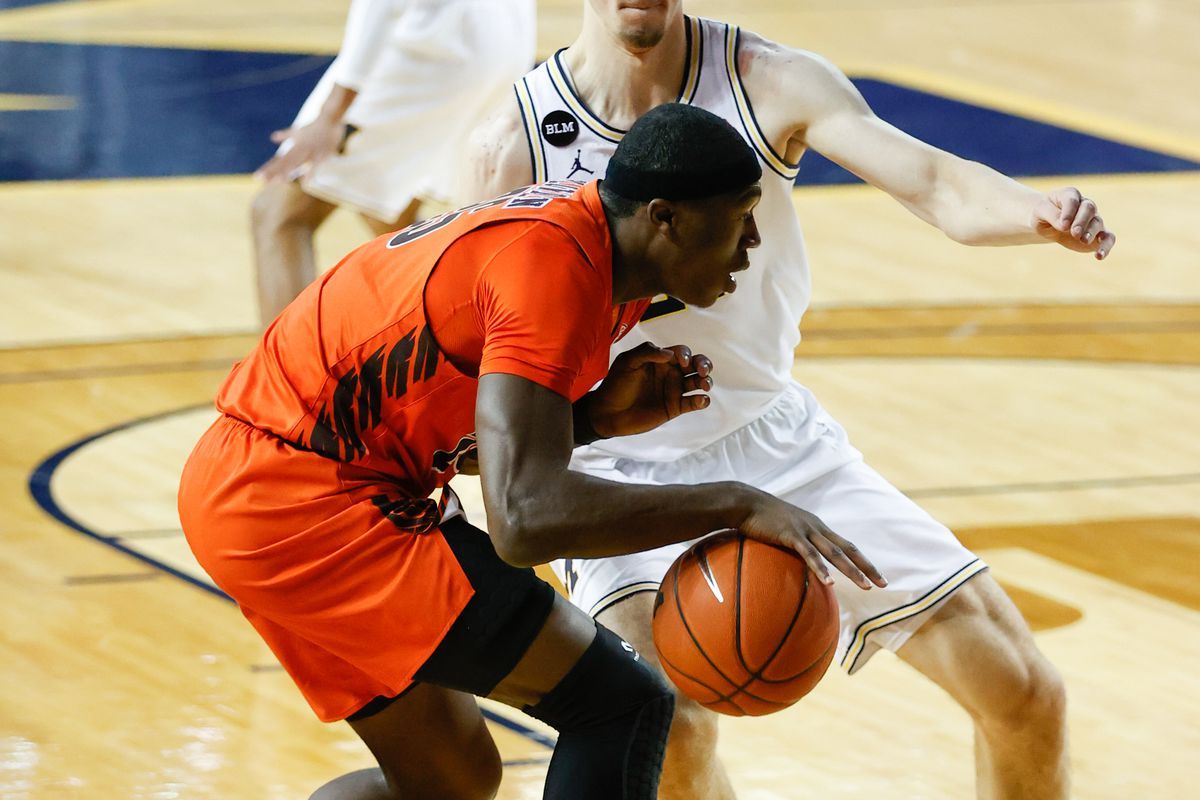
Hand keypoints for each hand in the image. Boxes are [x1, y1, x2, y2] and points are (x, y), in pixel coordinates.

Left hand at [254, 117, 349, 181]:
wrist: (329, 119)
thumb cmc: (314, 127)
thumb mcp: (298, 131)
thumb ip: (285, 135)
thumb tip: (272, 137)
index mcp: (294, 147)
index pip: (279, 160)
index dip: (268, 169)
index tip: (258, 177)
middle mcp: (299, 150)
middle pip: (284, 163)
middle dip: (273, 172)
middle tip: (261, 179)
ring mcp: (309, 152)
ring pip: (296, 163)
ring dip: (287, 171)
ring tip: (277, 180)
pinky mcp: (321, 154)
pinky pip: (314, 165)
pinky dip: (309, 173)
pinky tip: (304, 181)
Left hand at [586, 342, 712, 437]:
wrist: (608, 412)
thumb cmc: (615, 384)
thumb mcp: (626, 362)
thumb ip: (646, 352)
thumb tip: (670, 354)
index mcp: (660, 360)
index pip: (681, 352)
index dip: (686, 354)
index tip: (681, 361)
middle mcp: (670, 373)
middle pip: (696, 364)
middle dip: (704, 364)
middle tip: (702, 371)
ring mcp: (673, 390)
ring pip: (698, 383)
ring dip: (706, 381)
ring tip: (704, 385)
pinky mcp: (675, 408)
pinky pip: (694, 403)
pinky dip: (702, 401)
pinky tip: (699, 400)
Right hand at [738, 494, 886, 589]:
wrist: (744, 502)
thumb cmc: (761, 518)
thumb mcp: (784, 529)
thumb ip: (795, 543)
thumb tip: (798, 561)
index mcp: (817, 527)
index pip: (846, 546)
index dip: (863, 561)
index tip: (877, 576)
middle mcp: (816, 527)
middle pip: (848, 549)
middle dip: (867, 567)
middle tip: (883, 584)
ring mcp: (804, 530)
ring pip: (834, 553)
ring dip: (851, 570)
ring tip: (865, 586)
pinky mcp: (790, 534)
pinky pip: (809, 554)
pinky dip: (820, 568)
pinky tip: (830, 582)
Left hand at [1032, 187, 1115, 259]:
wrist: (1047, 224)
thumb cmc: (1043, 215)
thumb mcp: (1039, 212)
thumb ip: (1051, 214)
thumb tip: (1064, 225)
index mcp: (1070, 195)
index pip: (1072, 200)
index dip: (1069, 212)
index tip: (1062, 225)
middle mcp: (1085, 205)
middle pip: (1089, 209)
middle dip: (1082, 221)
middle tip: (1074, 233)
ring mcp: (1093, 219)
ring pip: (1098, 222)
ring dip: (1091, 232)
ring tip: (1083, 240)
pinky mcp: (1098, 234)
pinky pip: (1108, 238)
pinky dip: (1106, 246)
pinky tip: (1098, 256)